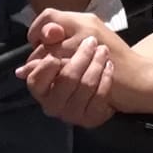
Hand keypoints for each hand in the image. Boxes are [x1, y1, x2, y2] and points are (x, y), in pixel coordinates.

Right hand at [18, 10, 145, 124]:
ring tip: (103, 50)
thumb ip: (52, 34)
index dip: (47, 64)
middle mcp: (52, 104)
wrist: (117, 77)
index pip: (34, 79)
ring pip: (85, 86)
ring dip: (96, 64)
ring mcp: (71, 114)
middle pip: (65, 78)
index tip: (60, 50)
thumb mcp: (68, 37)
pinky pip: (99, 97)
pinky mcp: (90, 118)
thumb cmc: (84, 55)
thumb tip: (40, 34)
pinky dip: (106, 78)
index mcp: (40, 87)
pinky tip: (109, 67)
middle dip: (81, 56)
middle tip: (92, 41)